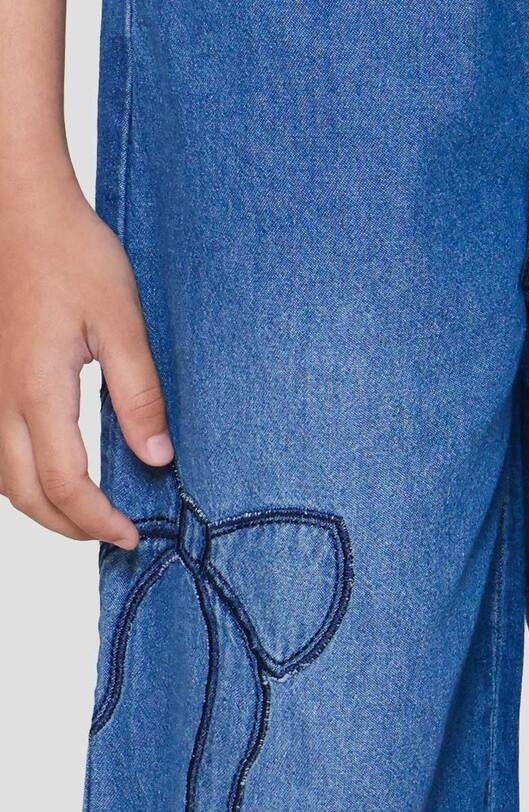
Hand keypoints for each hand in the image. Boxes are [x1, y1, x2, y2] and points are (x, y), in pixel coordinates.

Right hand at [0, 175, 171, 546]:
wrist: (19, 205)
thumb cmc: (71, 253)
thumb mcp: (123, 322)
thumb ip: (139, 394)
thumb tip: (158, 457)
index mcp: (37, 391)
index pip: (64, 485)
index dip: (97, 521)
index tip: (132, 534)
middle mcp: (0, 397)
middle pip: (24, 494)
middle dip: (68, 526)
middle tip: (113, 534)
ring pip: (0, 476)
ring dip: (41, 504)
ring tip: (87, 512)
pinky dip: (21, 476)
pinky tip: (52, 473)